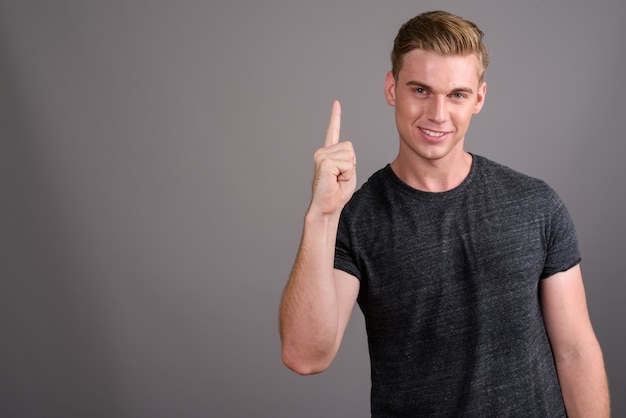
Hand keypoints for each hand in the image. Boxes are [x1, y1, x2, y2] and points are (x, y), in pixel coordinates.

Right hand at [309, 100, 356, 216]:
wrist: (327, 207)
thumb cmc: (337, 193)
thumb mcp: (348, 173)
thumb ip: (349, 159)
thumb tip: (347, 150)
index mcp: (328, 153)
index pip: (333, 131)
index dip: (335, 117)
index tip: (336, 103)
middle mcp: (322, 152)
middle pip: (350, 148)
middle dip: (351, 165)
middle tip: (339, 178)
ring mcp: (321, 156)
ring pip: (349, 156)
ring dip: (348, 170)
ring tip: (337, 179)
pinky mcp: (324, 162)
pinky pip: (347, 163)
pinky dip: (346, 174)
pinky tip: (334, 180)